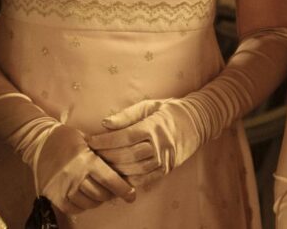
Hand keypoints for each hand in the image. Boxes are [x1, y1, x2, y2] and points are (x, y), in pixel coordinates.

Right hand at [36, 123, 135, 215]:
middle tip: (112, 190)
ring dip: (97, 201)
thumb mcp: (87, 139)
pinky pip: (73, 209)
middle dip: (110, 194)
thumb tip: (122, 165)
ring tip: (98, 193)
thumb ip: (102, 153)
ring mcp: (63, 187)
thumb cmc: (66, 137)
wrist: (38, 141)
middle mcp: (75, 175)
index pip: (110, 180)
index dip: (123, 190)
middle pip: (101, 194)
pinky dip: (82, 206)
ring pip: (89, 204)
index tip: (131, 195)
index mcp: (86, 160)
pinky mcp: (53, 195)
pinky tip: (84, 198)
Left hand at [86, 98, 202, 186]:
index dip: (105, 141)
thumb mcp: (148, 106)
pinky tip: (115, 176)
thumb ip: (126, 115)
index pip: (124, 137)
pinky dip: (128, 180)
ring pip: (134, 170)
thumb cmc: (168, 111)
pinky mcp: (166, 170)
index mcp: (153, 127)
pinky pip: (144, 180)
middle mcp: (159, 145)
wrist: (196, 122)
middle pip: (127, 155)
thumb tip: (104, 123)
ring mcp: (164, 160)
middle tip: (90, 154)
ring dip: (114, 169)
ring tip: (99, 165)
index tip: (89, 141)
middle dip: (105, 156)